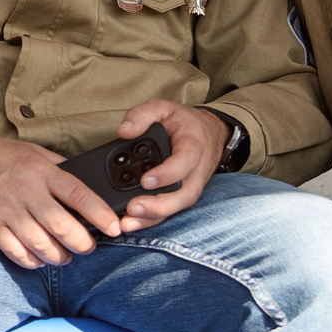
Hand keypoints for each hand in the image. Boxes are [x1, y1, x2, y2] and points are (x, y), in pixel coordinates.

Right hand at [0, 128, 122, 269]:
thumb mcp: (34, 152)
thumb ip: (60, 169)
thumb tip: (88, 185)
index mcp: (42, 171)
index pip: (78, 194)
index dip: (100, 214)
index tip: (114, 227)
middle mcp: (26, 191)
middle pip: (62, 226)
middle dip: (81, 243)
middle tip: (88, 247)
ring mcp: (7, 210)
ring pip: (41, 244)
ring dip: (58, 256)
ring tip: (64, 256)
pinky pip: (16, 252)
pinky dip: (31, 261)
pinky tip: (39, 259)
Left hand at [115, 101, 228, 230]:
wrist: (208, 133)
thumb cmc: (181, 122)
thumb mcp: (162, 108)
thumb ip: (142, 115)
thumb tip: (124, 131)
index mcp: (193, 145)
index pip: (184, 162)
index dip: (167, 173)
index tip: (146, 180)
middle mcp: (196, 171)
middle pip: (184, 194)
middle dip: (159, 205)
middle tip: (132, 209)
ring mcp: (191, 186)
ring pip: (177, 207)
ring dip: (153, 217)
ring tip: (128, 222)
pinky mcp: (182, 195)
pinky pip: (170, 210)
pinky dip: (152, 219)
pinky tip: (131, 223)